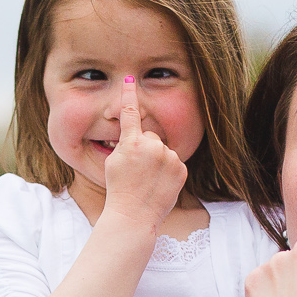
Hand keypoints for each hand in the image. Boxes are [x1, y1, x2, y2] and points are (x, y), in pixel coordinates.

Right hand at [101, 76, 186, 232]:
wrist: (134, 216)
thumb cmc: (119, 189)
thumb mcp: (114, 161)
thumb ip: (126, 143)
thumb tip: (139, 134)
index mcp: (132, 143)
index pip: (130, 114)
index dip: (129, 95)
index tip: (130, 80)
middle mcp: (153, 146)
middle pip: (151, 137)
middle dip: (145, 148)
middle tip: (137, 170)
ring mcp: (169, 158)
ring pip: (163, 149)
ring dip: (157, 160)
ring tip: (148, 180)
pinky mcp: (182, 169)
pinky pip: (174, 162)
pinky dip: (168, 170)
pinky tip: (159, 184)